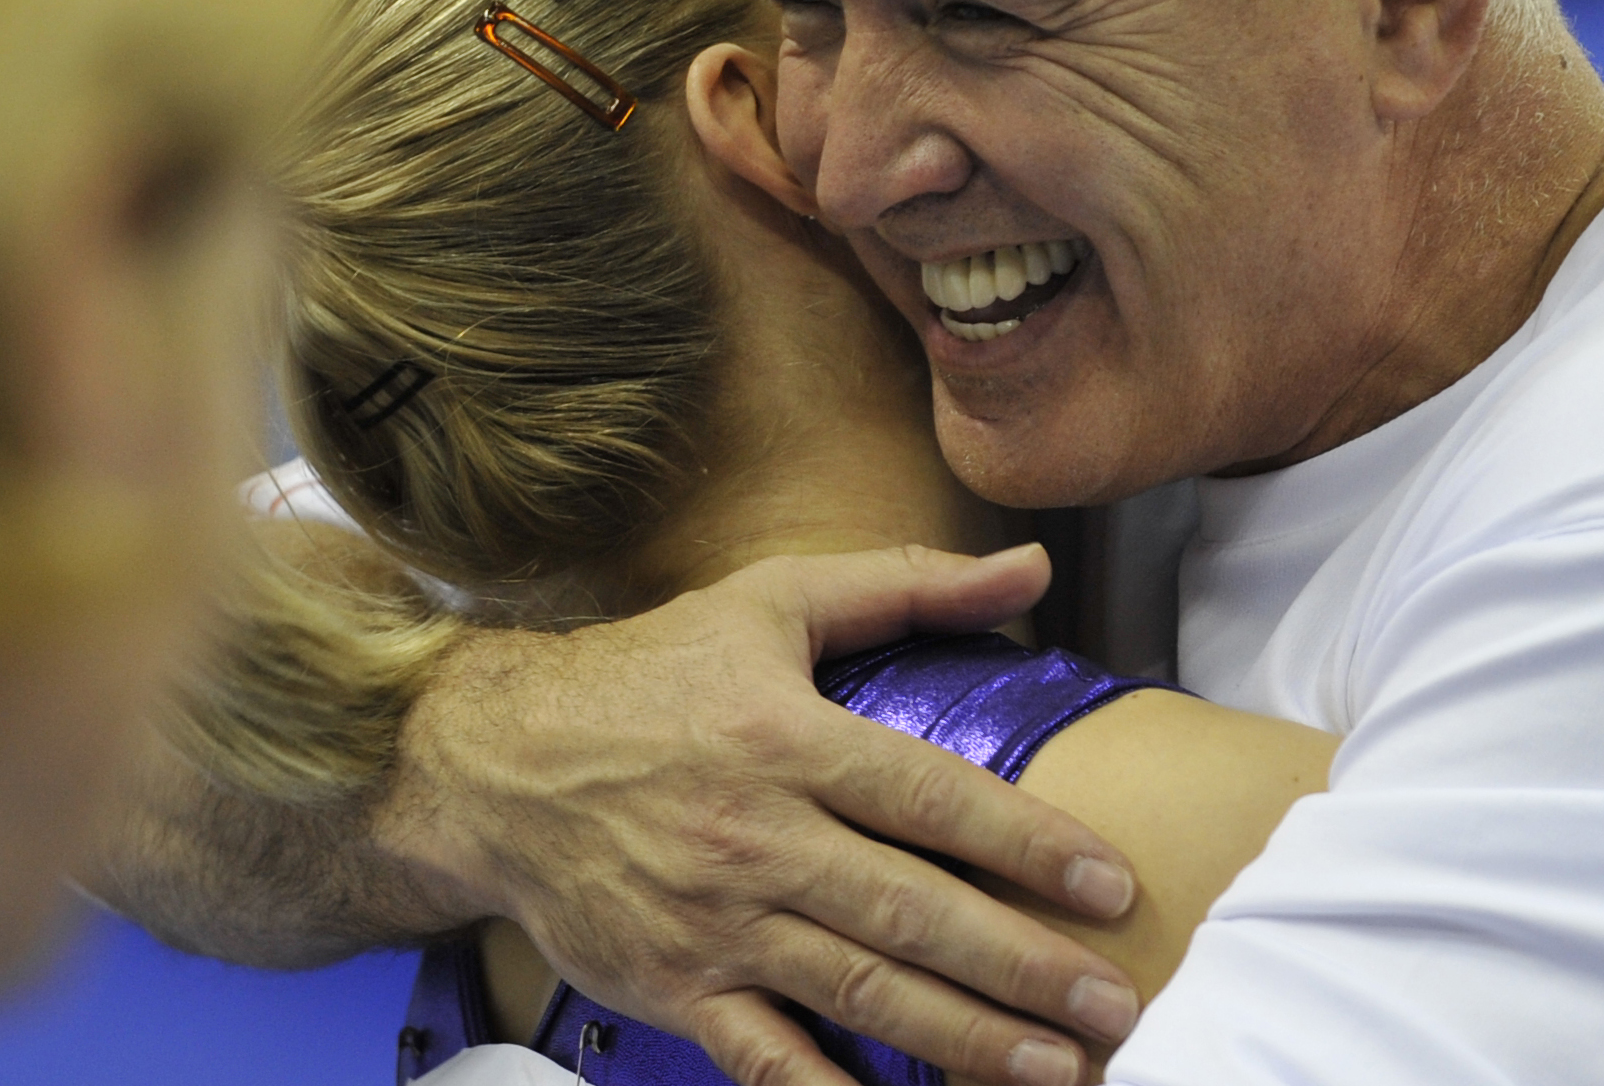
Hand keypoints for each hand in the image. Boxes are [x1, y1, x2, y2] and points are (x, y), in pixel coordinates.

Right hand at [372, 544, 1141, 1085]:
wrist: (491, 763)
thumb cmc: (647, 676)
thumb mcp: (770, 601)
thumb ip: (907, 584)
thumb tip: (1031, 568)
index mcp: (787, 739)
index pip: (932, 797)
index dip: (1029, 843)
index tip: (1112, 886)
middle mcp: (757, 838)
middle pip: (910, 912)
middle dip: (1020, 965)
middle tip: (1111, 1004)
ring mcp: (714, 922)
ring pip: (856, 992)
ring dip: (962, 1037)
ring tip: (1051, 1068)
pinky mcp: (674, 987)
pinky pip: (764, 1061)